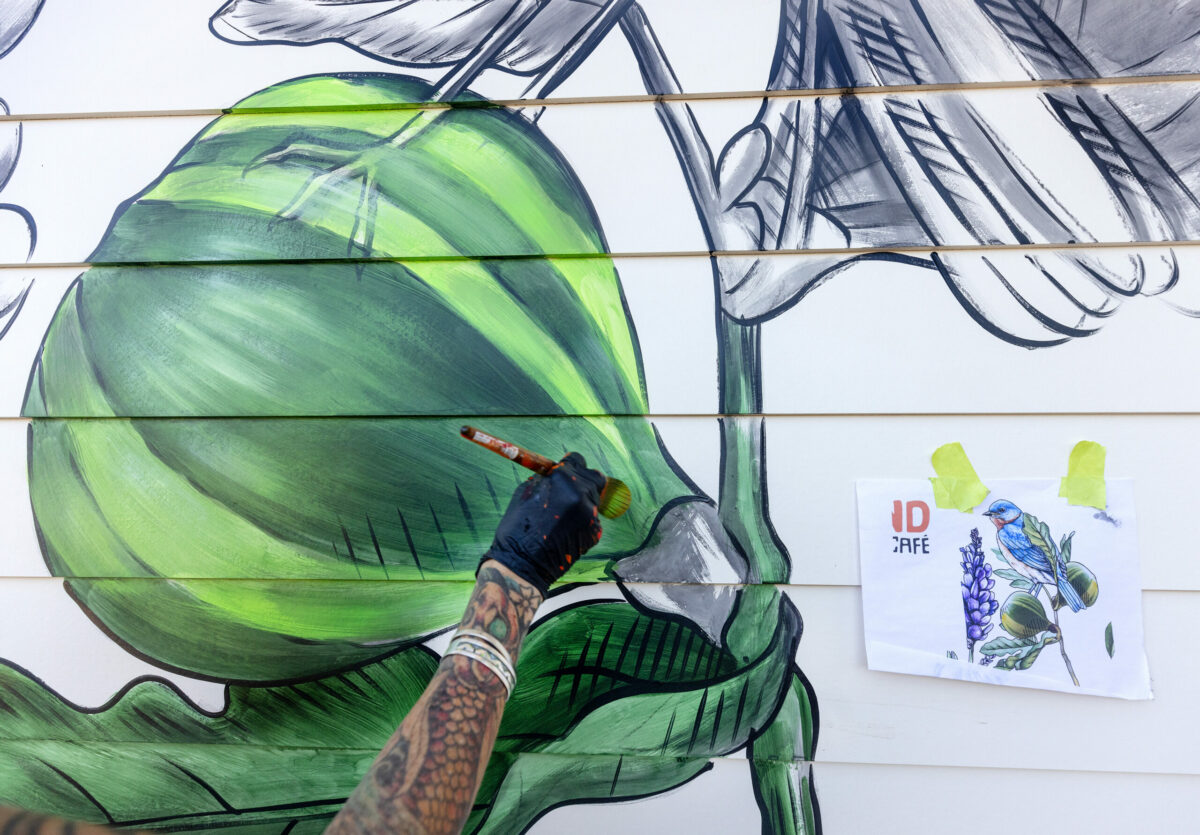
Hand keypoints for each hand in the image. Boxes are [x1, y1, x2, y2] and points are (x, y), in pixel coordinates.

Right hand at [480, 452, 605, 594]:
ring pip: (594, 498)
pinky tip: (565, 530)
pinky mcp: (595, 531)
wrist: (523, 563)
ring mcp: (590, 514)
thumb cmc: (518, 527)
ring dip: (582, 501)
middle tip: (570, 490)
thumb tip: (558, 471)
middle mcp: (581, 493)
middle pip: (593, 477)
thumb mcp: (526, 491)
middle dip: (582, 480)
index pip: (577, 460)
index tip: (566, 471)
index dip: (570, 465)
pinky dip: (582, 520)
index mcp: (563, 479)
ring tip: (562, 515)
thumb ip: (547, 479)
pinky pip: (592, 518)